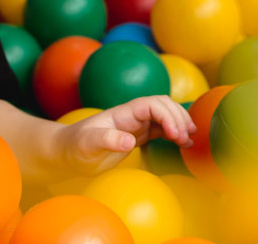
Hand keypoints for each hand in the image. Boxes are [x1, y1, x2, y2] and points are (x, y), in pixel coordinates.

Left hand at [54, 96, 195, 175]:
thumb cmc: (75, 147)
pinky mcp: (136, 136)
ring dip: (179, 123)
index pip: (151, 104)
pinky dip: (174, 133)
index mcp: (122, 113)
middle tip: (185, 139)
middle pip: (162, 105)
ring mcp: (135, 125)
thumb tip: (129, 140)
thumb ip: (106, 140)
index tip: (175, 134)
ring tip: (189, 140)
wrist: (67, 152)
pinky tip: (183, 143)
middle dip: (178, 118)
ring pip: (164, 115)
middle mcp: (131, 116)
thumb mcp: (87, 144)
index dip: (167, 115)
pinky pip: (161, 129)